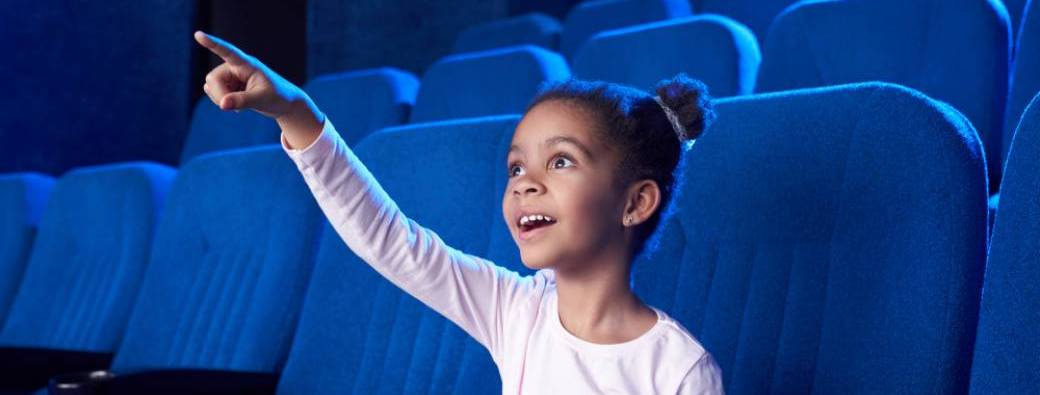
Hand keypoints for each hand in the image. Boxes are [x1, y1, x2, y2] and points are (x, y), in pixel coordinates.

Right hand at [194, 31, 322, 146]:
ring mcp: (230, 75)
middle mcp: (236, 67)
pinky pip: (214, 93)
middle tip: (234, 109)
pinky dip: (222, 102)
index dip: (212, 44)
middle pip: (212, 78)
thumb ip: (242, 101)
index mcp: (247, 64)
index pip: (228, 52)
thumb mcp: (262, 99)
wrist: (283, 103)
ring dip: (221, 99)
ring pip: (210, 86)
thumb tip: (222, 104)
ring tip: (241, 104)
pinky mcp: (228, 84)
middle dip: (219, 95)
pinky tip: (236, 106)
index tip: (198, 35)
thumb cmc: (277, 97)